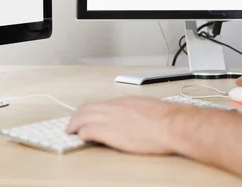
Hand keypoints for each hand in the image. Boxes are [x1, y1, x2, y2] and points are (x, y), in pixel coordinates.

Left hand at [66, 97, 191, 154]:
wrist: (171, 124)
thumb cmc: (165, 118)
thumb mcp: (147, 107)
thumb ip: (136, 110)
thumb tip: (135, 115)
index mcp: (123, 102)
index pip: (98, 104)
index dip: (88, 110)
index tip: (84, 115)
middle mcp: (113, 108)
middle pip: (85, 109)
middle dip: (76, 116)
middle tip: (72, 124)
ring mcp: (111, 120)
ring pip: (82, 118)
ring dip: (74, 125)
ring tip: (70, 131)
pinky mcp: (110, 133)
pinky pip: (88, 131)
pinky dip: (82, 134)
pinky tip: (82, 138)